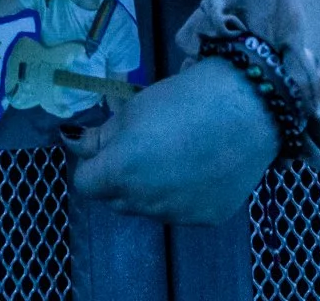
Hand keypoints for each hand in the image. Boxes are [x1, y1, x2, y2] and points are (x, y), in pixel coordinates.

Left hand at [65, 59, 278, 223]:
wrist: (246, 108)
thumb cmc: (182, 100)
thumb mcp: (132, 110)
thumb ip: (99, 137)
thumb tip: (72, 144)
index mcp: (121, 171)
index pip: (85, 184)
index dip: (92, 165)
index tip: (106, 149)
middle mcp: (145, 201)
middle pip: (114, 198)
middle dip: (118, 178)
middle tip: (141, 147)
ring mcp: (176, 214)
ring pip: (146, 208)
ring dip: (148, 189)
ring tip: (173, 155)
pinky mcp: (205, 219)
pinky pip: (178, 212)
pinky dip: (180, 196)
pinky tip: (198, 169)